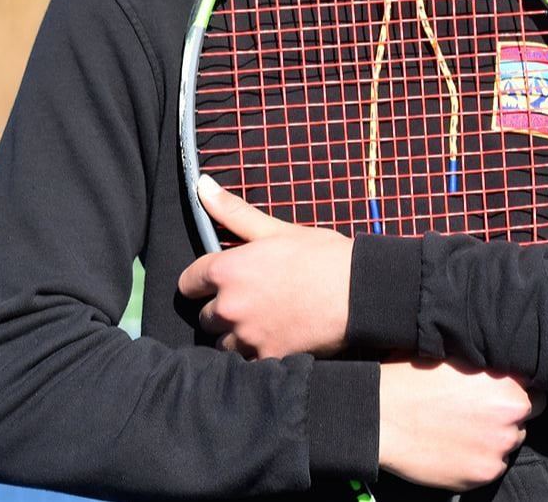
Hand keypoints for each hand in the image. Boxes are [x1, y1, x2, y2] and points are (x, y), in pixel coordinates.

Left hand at [176, 176, 353, 358]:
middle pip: (206, 316)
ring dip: (237, 336)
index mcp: (226, 271)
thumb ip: (233, 212)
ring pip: (224, 343)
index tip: (216, 282)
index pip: (188, 283)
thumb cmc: (321, 256)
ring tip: (265, 322)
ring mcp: (247, 336)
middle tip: (252, 300)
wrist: (359, 292)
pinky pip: (247, 362)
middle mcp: (229, 307)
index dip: (202, 282)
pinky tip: (276, 340)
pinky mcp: (266, 359)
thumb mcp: (275, 230)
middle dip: (223, 310)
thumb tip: (201, 184)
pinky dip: (257, 354)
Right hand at [377, 360, 542, 492]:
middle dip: (505, 419)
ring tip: (461, 431)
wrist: (381, 416)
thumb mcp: (457, 359)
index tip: (499, 396)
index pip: (534, 394)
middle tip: (475, 414)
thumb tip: (503, 371)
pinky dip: (476, 460)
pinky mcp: (479, 476)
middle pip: (522, 422)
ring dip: (491, 440)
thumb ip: (490, 369)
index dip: (516, 394)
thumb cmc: (412, 379)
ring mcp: (496, 452)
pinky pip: (489, 468)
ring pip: (506, 446)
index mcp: (509, 389)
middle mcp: (510, 422)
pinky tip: (452, 447)